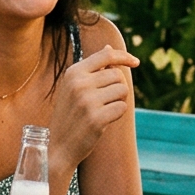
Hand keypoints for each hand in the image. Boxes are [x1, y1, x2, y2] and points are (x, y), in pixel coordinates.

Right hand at [48, 39, 139, 170]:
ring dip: (118, 101)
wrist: (58, 146)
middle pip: (117, 75)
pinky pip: (122, 107)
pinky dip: (117, 113)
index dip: (124, 56)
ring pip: (122, 90)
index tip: (135, 62)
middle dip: (118, 87)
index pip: (106, 55)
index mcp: (73, 73)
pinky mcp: (96, 118)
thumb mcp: (74, 87)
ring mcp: (87, 101)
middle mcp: (79, 84)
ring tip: (103, 110)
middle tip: (105, 101)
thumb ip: (92, 69)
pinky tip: (104, 120)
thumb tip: (109, 48)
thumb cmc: (70, 115)